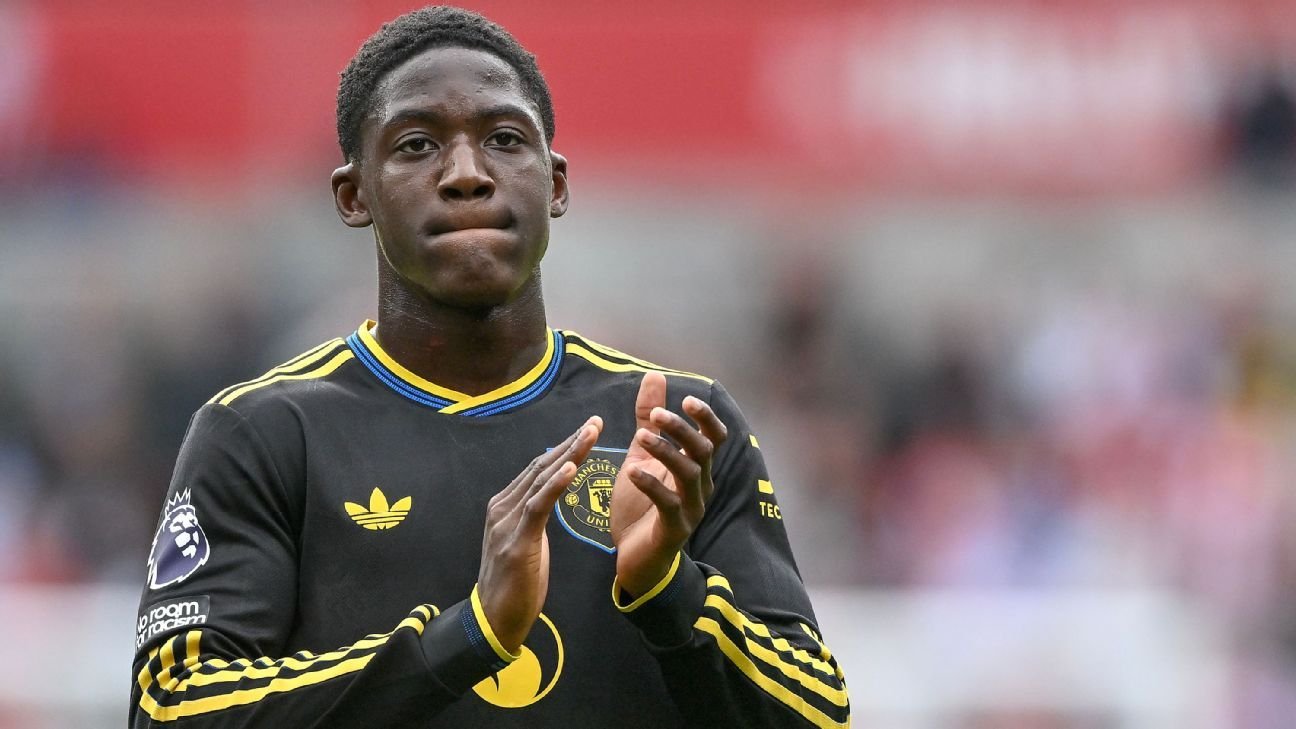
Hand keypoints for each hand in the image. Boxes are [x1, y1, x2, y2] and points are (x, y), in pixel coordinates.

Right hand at [478, 416, 602, 651]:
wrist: (493, 622)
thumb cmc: (515, 586)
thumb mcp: (527, 543)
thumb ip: (533, 519)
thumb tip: (548, 499)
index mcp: (504, 506)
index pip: (538, 469)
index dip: (564, 447)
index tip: (587, 429)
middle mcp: (501, 508)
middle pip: (540, 466)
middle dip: (570, 442)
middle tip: (596, 421)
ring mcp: (505, 523)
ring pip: (540, 480)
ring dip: (568, 454)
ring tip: (590, 434)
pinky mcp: (515, 542)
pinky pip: (537, 506)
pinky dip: (554, 484)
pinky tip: (571, 466)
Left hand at [610, 372, 726, 597]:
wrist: (635, 558)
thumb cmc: (641, 505)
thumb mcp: (641, 456)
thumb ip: (649, 419)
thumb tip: (654, 375)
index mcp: (696, 468)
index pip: (714, 438)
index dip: (706, 419)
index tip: (688, 400)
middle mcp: (700, 487)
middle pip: (703, 452)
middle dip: (683, 431)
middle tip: (659, 415)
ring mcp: (690, 509)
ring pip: (689, 475)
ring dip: (666, 453)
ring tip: (641, 438)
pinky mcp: (674, 530)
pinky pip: (668, 504)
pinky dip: (651, 485)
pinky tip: (631, 473)